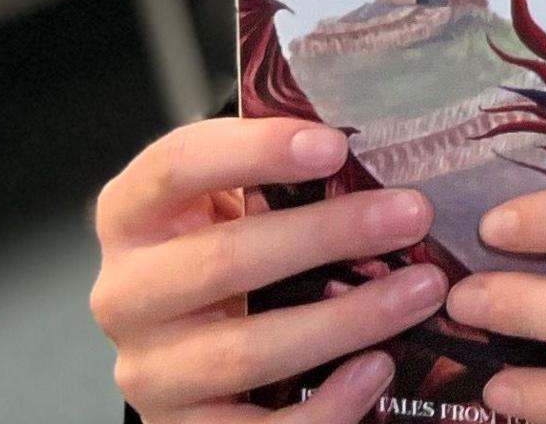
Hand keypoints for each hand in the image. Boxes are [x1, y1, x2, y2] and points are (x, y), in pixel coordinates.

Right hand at [92, 116, 445, 421]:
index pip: (175, 168)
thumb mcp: (234, 210)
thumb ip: (277, 184)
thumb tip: (380, 153)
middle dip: (327, 235)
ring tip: (420, 291)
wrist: (191, 361)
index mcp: (131, 218)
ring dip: (345, 320)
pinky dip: (325, 405)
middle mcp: (125, 295)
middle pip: (223, 261)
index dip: (252, 152)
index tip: (333, 147)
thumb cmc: (229, 260)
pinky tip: (377, 368)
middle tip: (410, 215)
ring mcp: (149, 371)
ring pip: (245, 351)